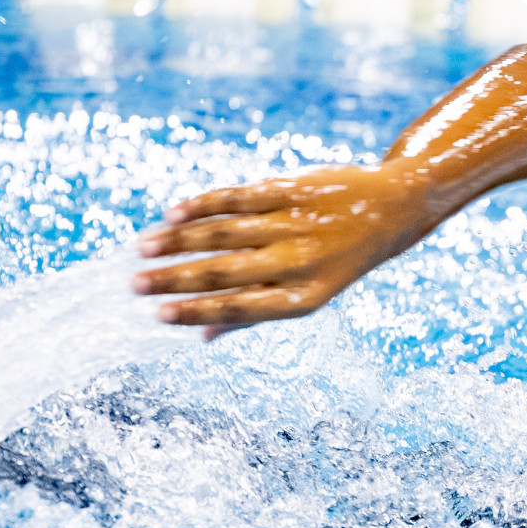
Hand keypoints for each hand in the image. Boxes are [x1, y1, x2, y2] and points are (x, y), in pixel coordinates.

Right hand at [133, 163, 435, 339]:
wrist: (393, 209)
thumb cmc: (340, 259)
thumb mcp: (310, 293)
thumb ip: (258, 313)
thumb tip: (201, 337)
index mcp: (304, 298)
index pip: (240, 309)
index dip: (196, 313)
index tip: (156, 315)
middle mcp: (300, 262)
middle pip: (225, 272)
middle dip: (175, 279)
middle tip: (133, 284)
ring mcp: (296, 224)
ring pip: (226, 233)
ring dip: (179, 241)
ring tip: (143, 247)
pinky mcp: (292, 190)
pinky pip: (239, 198)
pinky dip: (203, 205)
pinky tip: (172, 213)